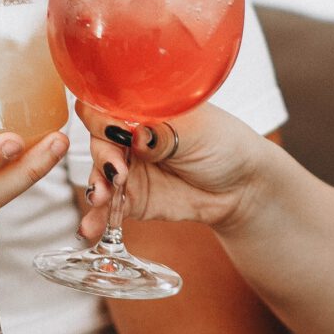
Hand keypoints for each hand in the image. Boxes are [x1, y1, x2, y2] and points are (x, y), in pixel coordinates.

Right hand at [76, 100, 272, 238]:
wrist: (242, 186)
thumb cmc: (223, 145)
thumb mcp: (196, 132)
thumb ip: (162, 132)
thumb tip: (135, 135)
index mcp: (143, 109)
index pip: (109, 106)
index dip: (103, 117)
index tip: (114, 132)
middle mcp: (130, 137)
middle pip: (99, 140)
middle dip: (103, 155)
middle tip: (117, 170)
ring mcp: (129, 170)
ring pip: (99, 174)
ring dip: (95, 185)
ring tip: (101, 197)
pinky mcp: (132, 200)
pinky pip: (107, 208)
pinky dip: (96, 217)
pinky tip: (90, 226)